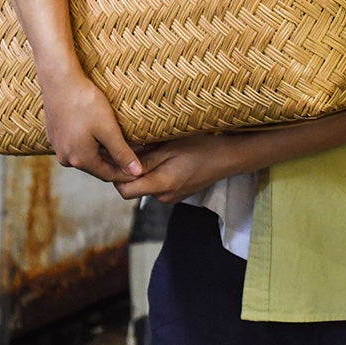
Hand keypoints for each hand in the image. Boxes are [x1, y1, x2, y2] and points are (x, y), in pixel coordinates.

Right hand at [37, 70, 142, 182]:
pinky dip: (93, 144)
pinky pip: (78, 146)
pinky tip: (105, 134)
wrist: (60, 82)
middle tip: (138, 157)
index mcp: (79, 159)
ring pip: (88, 156)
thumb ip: (122, 153)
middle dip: (117, 163)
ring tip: (125, 145)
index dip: (127, 173)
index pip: (108, 175)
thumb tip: (136, 173)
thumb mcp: (108, 129)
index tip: (143, 169)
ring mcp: (58, 148)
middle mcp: (66, 158)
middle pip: (97, 167)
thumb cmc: (86, 103)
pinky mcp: (56, 136)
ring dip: (106, 153)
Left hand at [114, 133, 248, 204]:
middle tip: (134, 150)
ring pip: (146, 186)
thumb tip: (121, 161)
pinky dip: (156, 174)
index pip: (124, 190)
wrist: (228, 158)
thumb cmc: (202, 147)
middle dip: (130, 172)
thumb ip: (146, 158)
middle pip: (134, 189)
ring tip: (153, 152)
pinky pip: (158, 186)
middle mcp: (164, 196)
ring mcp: (171, 198)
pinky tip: (166, 159)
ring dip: (144, 172)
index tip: (119, 158)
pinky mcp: (177, 194)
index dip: (117, 175)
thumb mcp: (171, 147)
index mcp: (161, 185)